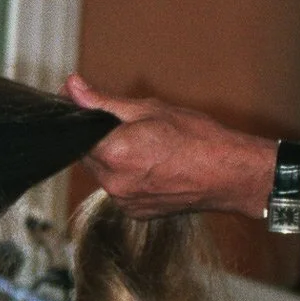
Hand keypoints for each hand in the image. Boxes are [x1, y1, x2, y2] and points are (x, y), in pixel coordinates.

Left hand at [65, 76, 276, 218]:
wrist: (229, 174)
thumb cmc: (196, 138)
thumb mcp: (148, 109)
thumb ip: (103, 101)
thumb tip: (71, 87)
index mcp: (114, 153)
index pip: (78, 135)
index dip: (84, 122)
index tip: (96, 114)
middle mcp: (113, 183)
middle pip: (89, 156)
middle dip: (103, 141)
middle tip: (133, 130)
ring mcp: (124, 202)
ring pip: (104, 174)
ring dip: (115, 160)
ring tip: (148, 149)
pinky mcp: (135, 213)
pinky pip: (120, 191)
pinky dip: (128, 178)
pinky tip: (153, 168)